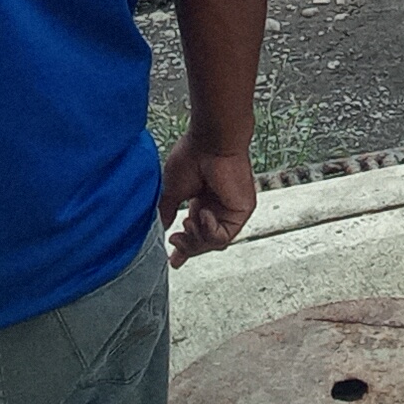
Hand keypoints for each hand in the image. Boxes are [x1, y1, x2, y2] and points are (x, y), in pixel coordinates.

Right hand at [159, 132, 256, 265]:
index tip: (173, 260)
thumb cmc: (192, 157)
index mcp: (202, 201)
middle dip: (187, 246)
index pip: (195, 232)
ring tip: (187, 221)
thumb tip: (161, 228)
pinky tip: (203, 214)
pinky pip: (224, 235)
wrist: (210, 142)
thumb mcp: (173, 191)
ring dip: (196, 238)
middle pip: (204, 242)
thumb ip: (168, 212)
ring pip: (213, 242)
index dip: (184, 249)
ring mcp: (231, 210)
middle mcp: (218, 207)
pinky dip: (210, 231)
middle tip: (175, 239)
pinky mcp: (242, 211)